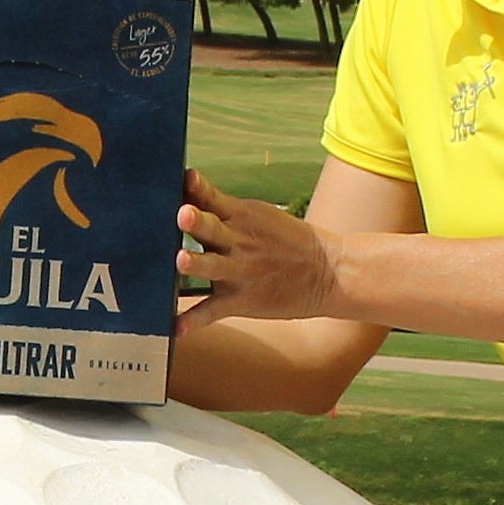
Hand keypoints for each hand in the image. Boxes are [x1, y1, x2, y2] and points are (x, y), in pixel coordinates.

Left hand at [174, 173, 345, 321]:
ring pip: (212, 266)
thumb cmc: (287, 241)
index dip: (198, 187)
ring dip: (197, 263)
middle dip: (197, 222)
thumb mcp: (259, 216)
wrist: (327, 273)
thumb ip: (223, 209)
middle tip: (183, 214)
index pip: (213, 198)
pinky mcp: (240, 300)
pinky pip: (212, 311)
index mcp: (240, 217)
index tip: (186, 176)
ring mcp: (238, 272)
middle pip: (212, 229)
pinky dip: (194, 320)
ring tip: (181, 260)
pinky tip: (176, 327)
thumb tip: (187, 197)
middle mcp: (237, 243)